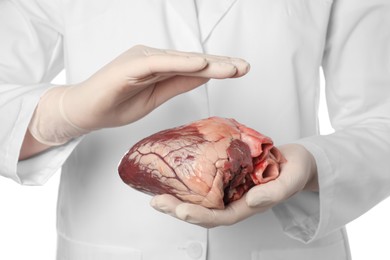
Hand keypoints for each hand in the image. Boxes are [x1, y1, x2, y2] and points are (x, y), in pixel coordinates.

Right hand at [28, 45, 249, 144]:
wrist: (85, 112)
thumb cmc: (117, 105)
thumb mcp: (155, 98)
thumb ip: (177, 85)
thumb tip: (203, 77)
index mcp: (160, 67)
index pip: (193, 67)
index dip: (218, 68)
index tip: (241, 71)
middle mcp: (153, 58)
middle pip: (192, 61)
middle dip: (220, 64)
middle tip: (245, 67)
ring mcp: (142, 59)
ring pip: (181, 60)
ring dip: (208, 63)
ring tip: (232, 68)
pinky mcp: (130, 65)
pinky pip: (160, 62)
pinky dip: (181, 63)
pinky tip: (201, 64)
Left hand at [150, 144, 317, 227]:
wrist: (296, 160)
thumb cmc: (296, 171)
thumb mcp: (291, 180)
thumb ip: (275, 193)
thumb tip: (253, 201)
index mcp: (247, 206)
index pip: (219, 217)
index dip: (199, 216)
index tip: (180, 210)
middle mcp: (234, 200)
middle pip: (203, 211)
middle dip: (178, 209)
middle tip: (157, 202)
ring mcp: (228, 189)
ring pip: (200, 199)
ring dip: (178, 198)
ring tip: (158, 194)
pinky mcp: (226, 175)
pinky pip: (205, 183)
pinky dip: (188, 183)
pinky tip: (174, 177)